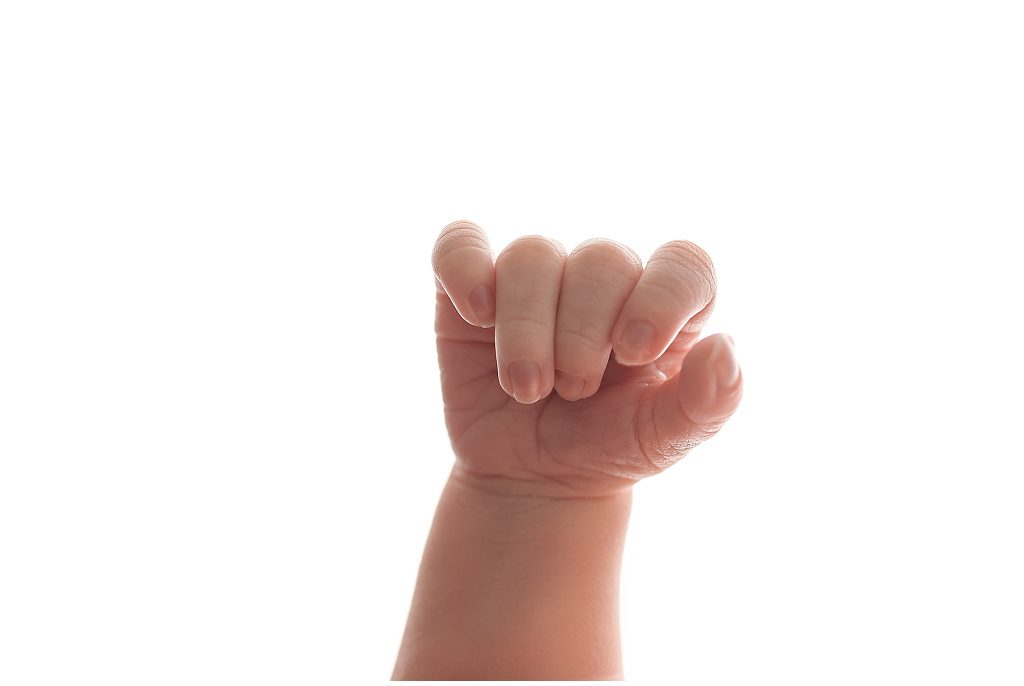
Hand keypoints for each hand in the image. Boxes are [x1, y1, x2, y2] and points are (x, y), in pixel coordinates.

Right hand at [432, 220, 742, 496]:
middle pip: (602, 259)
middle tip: (576, 391)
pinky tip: (477, 313)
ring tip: (528, 388)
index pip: (683, 262)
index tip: (634, 353)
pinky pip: (461, 244)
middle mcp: (603, 279)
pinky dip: (463, 269)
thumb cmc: (605, 446)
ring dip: (528, 329)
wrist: (530, 475)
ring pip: (533, 255)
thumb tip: (726, 350)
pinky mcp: (472, 285)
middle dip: (583, 335)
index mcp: (664, 303)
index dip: (663, 296)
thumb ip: (705, 403)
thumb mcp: (661, 439)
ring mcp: (537, 277)